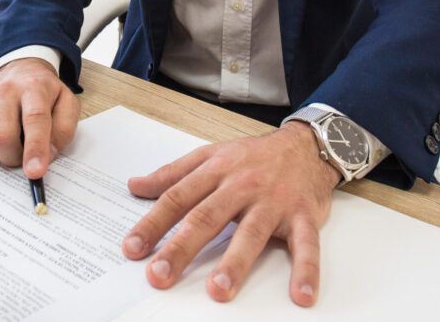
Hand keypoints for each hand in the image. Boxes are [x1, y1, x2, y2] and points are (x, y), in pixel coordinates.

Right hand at [0, 57, 79, 178]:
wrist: (22, 69)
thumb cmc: (44, 92)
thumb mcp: (67, 104)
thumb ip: (63, 130)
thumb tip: (47, 155)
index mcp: (34, 87)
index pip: (34, 119)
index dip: (35, 149)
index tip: (35, 172)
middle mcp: (5, 89)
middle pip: (2, 135)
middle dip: (13, 157)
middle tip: (22, 156)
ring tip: (9, 140)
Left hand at [121, 123, 340, 305]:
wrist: (306, 146)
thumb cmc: (254, 156)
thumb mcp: (210, 155)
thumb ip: (172, 173)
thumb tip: (135, 185)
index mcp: (216, 171)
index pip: (178, 198)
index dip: (153, 223)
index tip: (133, 248)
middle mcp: (241, 185)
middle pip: (207, 217)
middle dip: (181, 247)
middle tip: (159, 274)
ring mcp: (272, 202)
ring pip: (251, 233)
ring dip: (235, 263)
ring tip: (217, 290)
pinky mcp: (303, 216)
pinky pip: (306, 245)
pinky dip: (306, 269)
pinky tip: (300, 294)